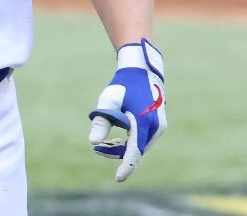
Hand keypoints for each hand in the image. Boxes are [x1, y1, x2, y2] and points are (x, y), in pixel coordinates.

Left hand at [87, 39, 166, 182]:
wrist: (141, 72)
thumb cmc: (122, 85)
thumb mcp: (108, 101)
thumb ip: (101, 122)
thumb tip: (93, 142)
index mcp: (144, 123)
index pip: (134, 152)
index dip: (126, 166)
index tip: (118, 179)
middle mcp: (156, 128)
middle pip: (135, 149)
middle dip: (116, 153)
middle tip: (97, 149)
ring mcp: (159, 127)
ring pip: (139, 145)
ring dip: (122, 147)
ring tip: (103, 145)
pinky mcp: (158, 125)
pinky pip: (143, 139)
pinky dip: (129, 141)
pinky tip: (115, 139)